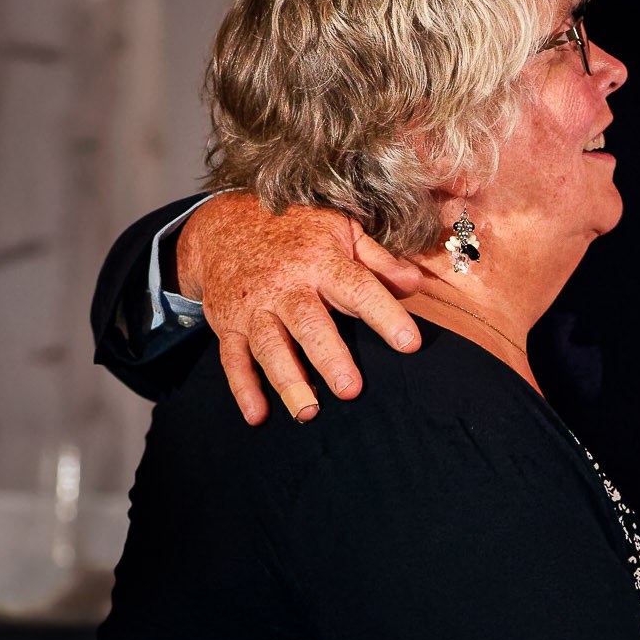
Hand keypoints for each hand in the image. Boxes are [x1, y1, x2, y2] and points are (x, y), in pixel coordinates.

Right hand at [177, 192, 424, 424]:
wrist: (224, 224)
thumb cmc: (297, 231)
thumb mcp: (341, 230)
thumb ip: (379, 261)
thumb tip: (415, 284)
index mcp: (321, 261)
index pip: (359, 289)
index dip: (385, 316)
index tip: (410, 345)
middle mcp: (285, 286)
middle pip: (308, 323)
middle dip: (329, 357)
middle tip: (350, 390)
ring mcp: (254, 307)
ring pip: (269, 345)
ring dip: (288, 380)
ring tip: (308, 411)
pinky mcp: (228, 324)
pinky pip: (232, 358)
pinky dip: (243, 388)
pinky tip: (258, 415)